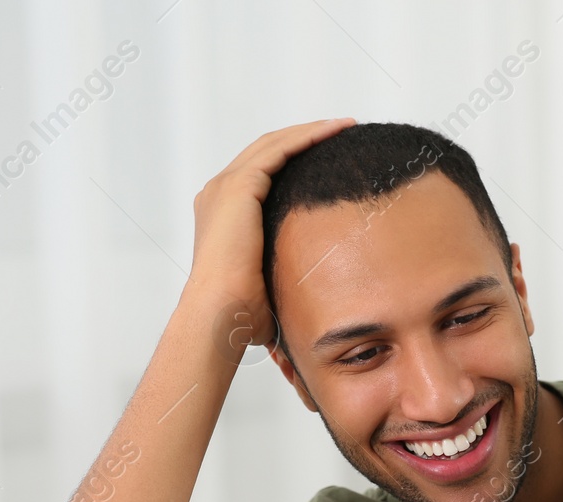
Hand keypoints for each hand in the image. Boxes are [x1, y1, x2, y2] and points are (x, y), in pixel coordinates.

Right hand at [184, 117, 355, 348]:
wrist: (220, 314)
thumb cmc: (241, 315)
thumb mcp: (267, 286)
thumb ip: (282, 279)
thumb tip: (310, 307)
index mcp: (222, 214)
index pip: (260, 174)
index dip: (293, 159)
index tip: (326, 158)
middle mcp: (218, 194)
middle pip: (267, 151)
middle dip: (304, 138)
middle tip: (341, 130)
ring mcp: (225, 187)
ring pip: (274, 144)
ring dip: (310, 131)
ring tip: (344, 125)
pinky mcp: (239, 186)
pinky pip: (279, 150)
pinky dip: (306, 137)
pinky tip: (334, 131)